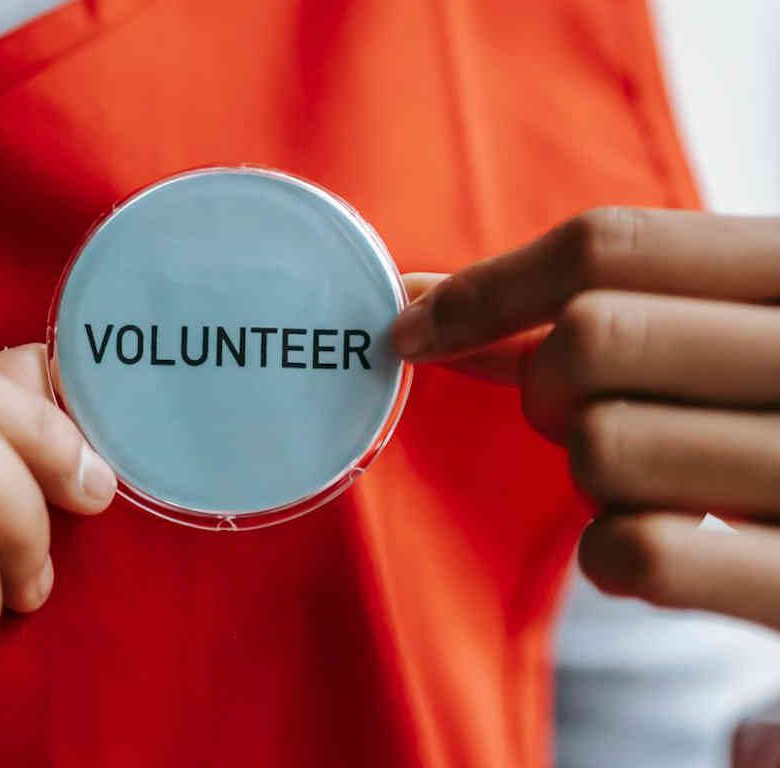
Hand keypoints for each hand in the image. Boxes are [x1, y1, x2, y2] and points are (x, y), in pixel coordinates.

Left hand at [391, 208, 779, 626]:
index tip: (411, 324)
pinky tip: (654, 546)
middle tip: (574, 411)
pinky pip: (633, 554)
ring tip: (648, 479)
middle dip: (543, 385)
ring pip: (600, 447)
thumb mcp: (740, 325)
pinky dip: (610, 556)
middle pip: (590, 341)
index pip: (610, 244)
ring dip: (588, 473)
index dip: (486, 286)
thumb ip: (614, 305)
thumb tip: (426, 305)